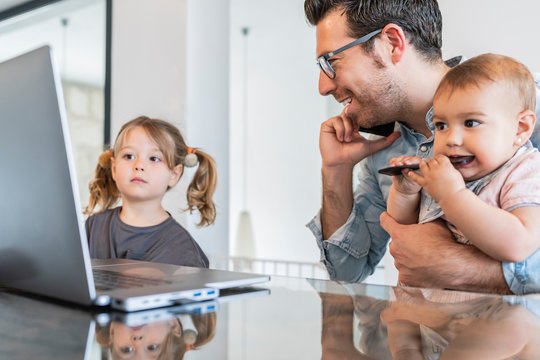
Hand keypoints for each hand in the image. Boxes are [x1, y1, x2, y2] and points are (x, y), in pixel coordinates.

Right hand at [319, 106, 400, 167]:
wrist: (341, 162)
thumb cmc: (353, 156)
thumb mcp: (372, 146)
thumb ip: (386, 140)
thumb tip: (399, 134)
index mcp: (352, 125)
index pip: (357, 113)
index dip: (359, 118)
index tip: (360, 130)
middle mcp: (343, 123)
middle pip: (350, 112)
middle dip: (353, 124)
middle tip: (354, 135)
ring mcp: (334, 124)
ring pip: (343, 117)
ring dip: (347, 129)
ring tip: (347, 140)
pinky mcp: (326, 126)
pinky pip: (335, 120)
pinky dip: (340, 129)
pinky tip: (340, 138)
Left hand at [380, 211, 510, 293]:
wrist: (454, 265)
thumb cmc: (444, 243)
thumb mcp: (433, 224)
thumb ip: (422, 220)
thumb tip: (424, 217)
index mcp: (399, 234)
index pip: (385, 222)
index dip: (386, 218)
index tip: (386, 217)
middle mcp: (395, 250)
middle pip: (395, 243)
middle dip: (403, 242)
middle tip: (417, 244)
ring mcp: (400, 266)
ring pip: (400, 259)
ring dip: (408, 258)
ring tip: (424, 258)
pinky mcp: (405, 279)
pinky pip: (406, 273)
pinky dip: (412, 271)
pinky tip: (424, 269)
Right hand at [389, 156, 421, 194]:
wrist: (405, 187)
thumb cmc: (411, 185)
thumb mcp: (412, 182)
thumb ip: (409, 175)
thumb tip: (405, 169)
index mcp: (420, 167)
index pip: (418, 161)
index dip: (412, 161)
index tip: (407, 163)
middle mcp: (413, 162)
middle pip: (410, 158)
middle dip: (405, 161)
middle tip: (401, 164)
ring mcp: (405, 161)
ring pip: (402, 158)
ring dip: (398, 161)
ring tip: (395, 165)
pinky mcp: (397, 162)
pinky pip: (394, 160)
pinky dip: (393, 162)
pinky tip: (392, 165)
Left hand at [408, 155, 464, 202]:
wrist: (452, 197)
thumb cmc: (457, 186)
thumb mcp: (456, 173)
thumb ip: (449, 167)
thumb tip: (445, 165)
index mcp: (445, 165)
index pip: (439, 157)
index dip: (439, 158)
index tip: (439, 159)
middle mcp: (436, 169)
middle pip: (431, 160)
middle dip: (431, 160)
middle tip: (431, 161)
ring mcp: (429, 176)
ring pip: (422, 165)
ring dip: (422, 162)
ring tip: (422, 162)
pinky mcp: (425, 183)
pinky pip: (416, 178)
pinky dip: (412, 175)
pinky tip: (409, 172)